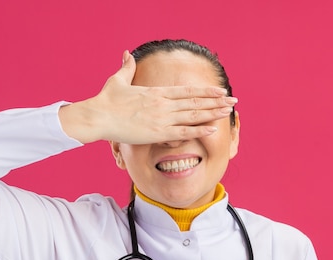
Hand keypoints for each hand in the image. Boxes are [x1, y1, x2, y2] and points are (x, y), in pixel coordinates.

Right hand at [59, 51, 236, 143]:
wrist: (98, 116)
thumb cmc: (106, 100)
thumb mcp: (118, 80)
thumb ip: (127, 67)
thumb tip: (126, 53)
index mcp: (156, 92)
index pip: (187, 91)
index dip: (205, 91)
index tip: (219, 90)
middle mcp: (163, 104)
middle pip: (195, 101)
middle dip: (216, 101)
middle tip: (234, 100)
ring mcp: (162, 118)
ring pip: (193, 115)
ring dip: (213, 113)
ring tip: (228, 111)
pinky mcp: (157, 132)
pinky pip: (182, 131)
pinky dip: (199, 130)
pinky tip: (213, 128)